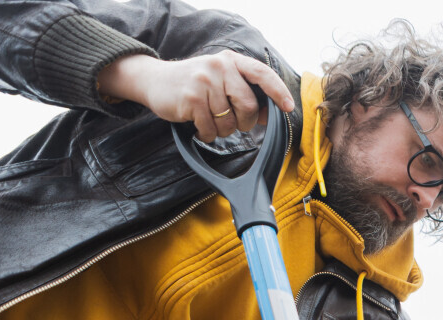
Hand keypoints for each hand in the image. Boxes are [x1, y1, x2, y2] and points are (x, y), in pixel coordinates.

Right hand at [96, 50, 294, 142]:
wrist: (155, 80)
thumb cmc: (195, 85)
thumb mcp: (222, 81)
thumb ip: (245, 93)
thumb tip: (271, 114)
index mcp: (231, 61)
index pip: (262, 73)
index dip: (278, 91)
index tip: (287, 107)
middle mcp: (219, 67)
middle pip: (249, 106)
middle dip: (244, 122)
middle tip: (232, 121)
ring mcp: (204, 81)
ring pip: (230, 122)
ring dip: (222, 130)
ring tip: (209, 119)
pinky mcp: (191, 99)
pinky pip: (211, 130)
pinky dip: (207, 135)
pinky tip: (198, 126)